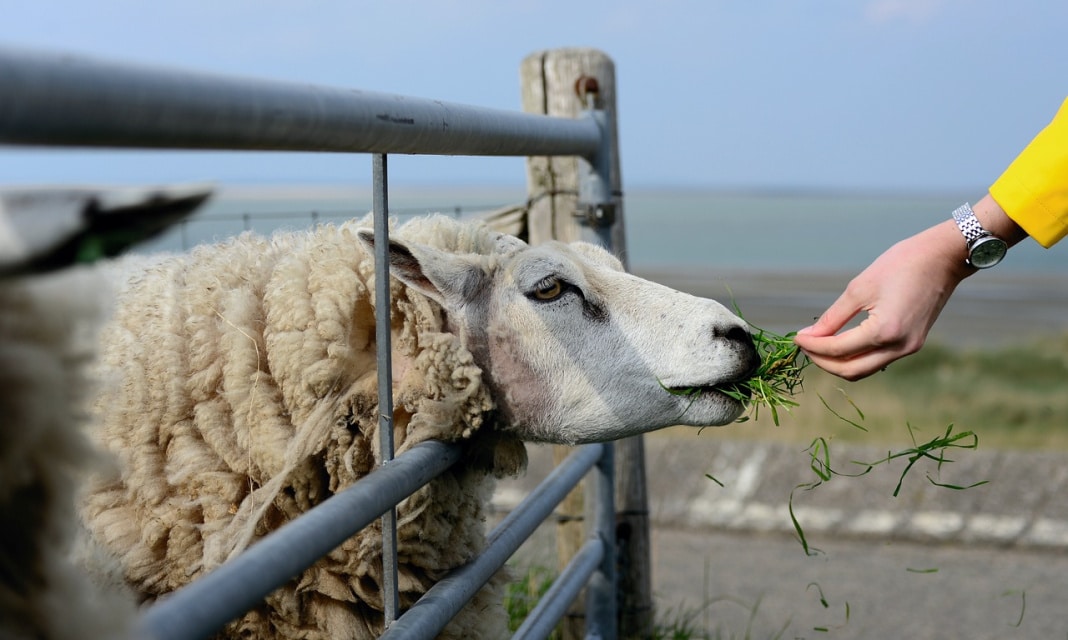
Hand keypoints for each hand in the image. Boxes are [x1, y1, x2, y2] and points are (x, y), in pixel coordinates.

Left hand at [793, 220, 972, 379]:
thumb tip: (809, 336)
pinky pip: (878, 360)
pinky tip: (842, 343)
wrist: (943, 258)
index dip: (812, 346)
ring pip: (864, 370)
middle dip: (822, 361)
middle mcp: (899, 347)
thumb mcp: (859, 288)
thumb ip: (832, 317)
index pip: (838, 350)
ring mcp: (909, 348)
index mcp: (885, 331)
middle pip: (851, 370)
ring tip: (819, 345)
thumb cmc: (901, 264)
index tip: (796, 338)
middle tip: (805, 345)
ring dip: (839, 363)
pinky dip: (856, 357)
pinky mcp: (913, 344)